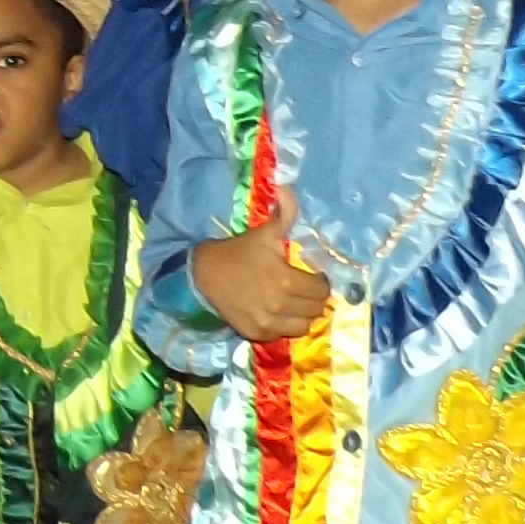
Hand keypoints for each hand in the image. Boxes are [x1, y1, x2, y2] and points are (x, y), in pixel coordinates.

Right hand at [195, 192, 330, 343]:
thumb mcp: (263, 232)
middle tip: (305, 289)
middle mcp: (280, 306)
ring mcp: (268, 323)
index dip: (321, 282)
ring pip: (303, 326)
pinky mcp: (257, 333)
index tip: (313, 276)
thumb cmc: (237, 252)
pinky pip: (283, 335)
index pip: (321, 290)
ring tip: (294, 304)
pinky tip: (276, 313)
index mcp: (286, 281)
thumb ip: (284, 213)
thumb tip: (289, 188)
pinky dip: (284, 325)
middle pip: (315, 310)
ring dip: (302, 315)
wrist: (203, 275)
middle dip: (314, 298)